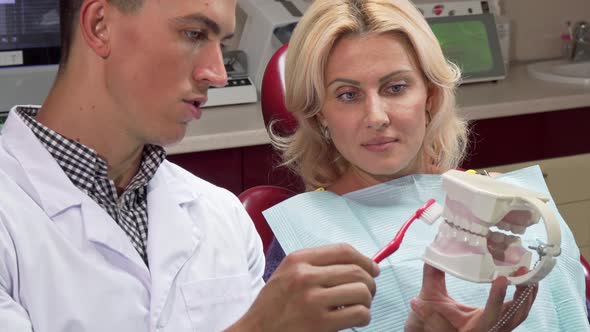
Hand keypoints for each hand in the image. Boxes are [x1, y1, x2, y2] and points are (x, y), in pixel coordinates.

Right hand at [229, 243, 379, 331]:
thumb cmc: (274, 306)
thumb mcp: (287, 274)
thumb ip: (316, 266)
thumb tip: (360, 265)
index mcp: (298, 260)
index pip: (343, 251)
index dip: (365, 259)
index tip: (373, 269)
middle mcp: (305, 276)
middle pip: (356, 271)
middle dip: (370, 283)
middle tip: (368, 293)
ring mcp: (312, 299)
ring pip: (361, 292)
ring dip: (367, 302)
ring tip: (359, 308)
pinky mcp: (319, 323)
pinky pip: (358, 314)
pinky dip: (363, 317)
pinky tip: (355, 321)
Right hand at [405, 264, 537, 331]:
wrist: (434, 331)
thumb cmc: (432, 320)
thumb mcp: (429, 299)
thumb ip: (432, 278)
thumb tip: (431, 255)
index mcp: (475, 329)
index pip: (492, 314)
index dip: (498, 297)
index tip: (501, 278)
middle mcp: (491, 331)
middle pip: (516, 314)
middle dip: (523, 293)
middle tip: (524, 269)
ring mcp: (498, 328)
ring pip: (520, 314)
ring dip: (528, 294)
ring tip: (529, 272)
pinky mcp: (501, 324)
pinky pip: (518, 312)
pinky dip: (524, 297)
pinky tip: (525, 282)